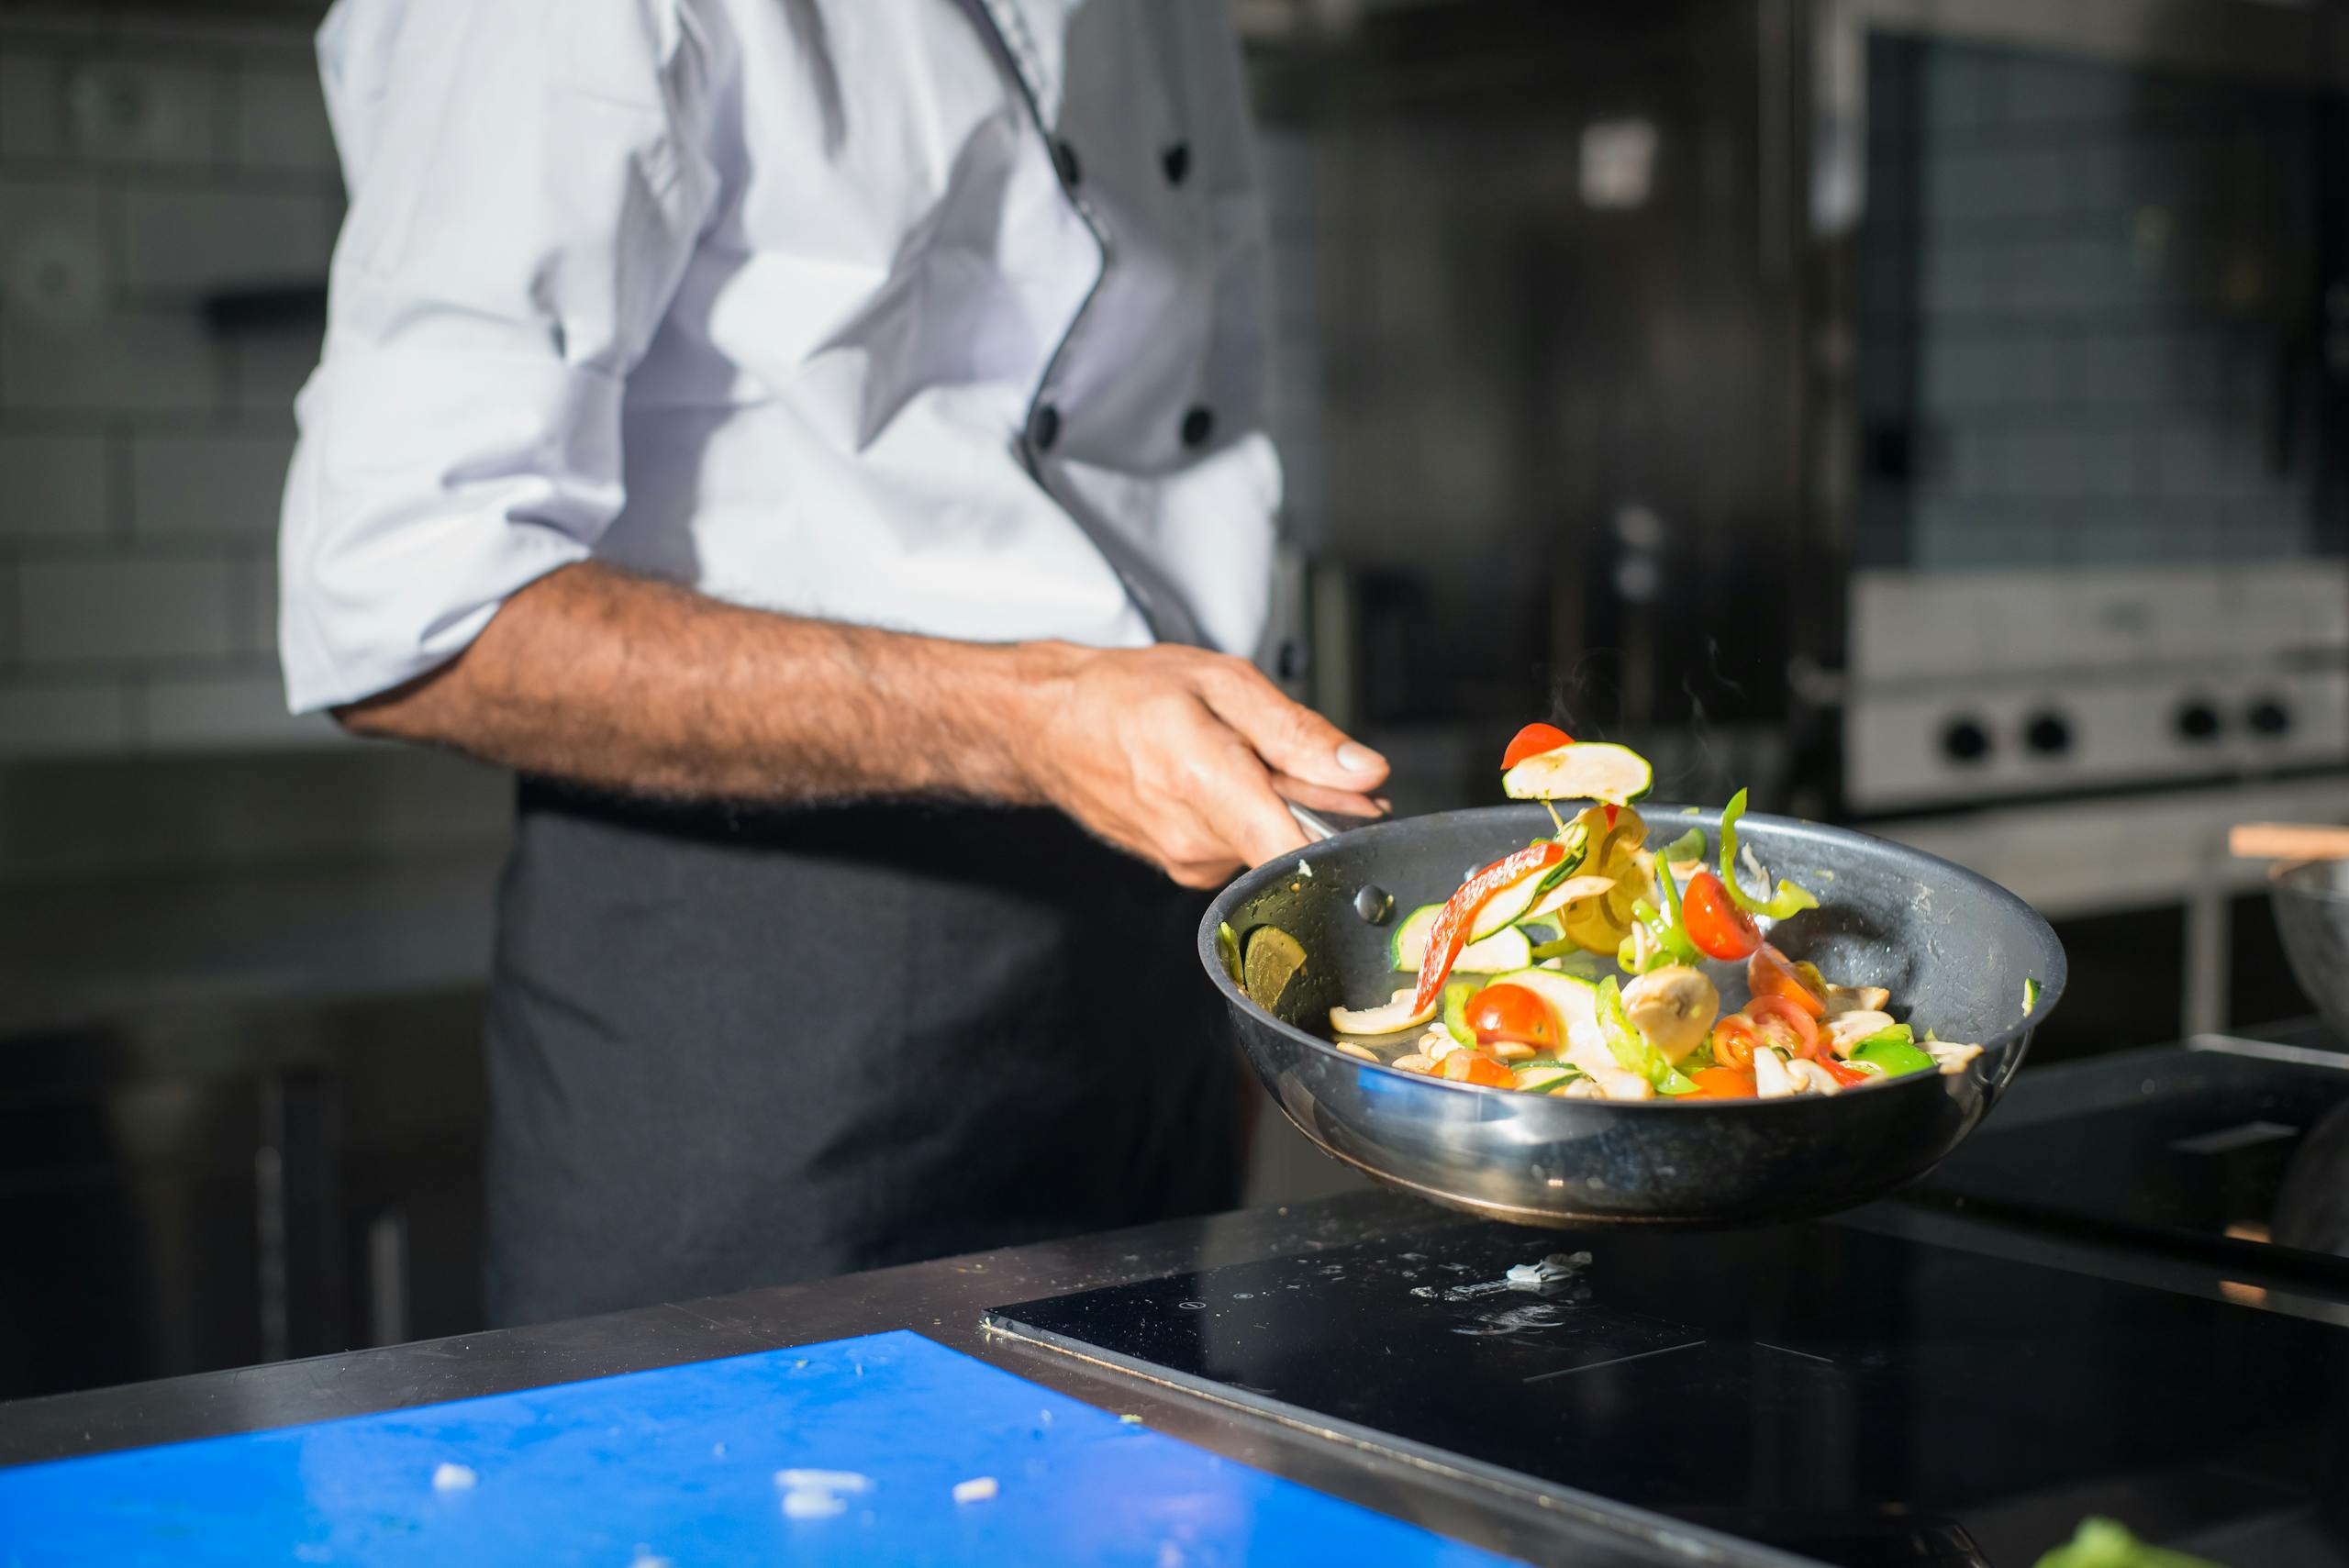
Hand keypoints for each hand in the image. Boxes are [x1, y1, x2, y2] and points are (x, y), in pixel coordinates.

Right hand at [1019, 642, 1389, 888]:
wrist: (1049, 723)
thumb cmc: (1124, 693)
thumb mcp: (1222, 682)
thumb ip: (1299, 733)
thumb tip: (1363, 771)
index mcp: (1210, 784)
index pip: (1297, 854)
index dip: (1346, 839)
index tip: (1365, 814)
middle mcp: (1198, 840)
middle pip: (1295, 839)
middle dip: (1314, 801)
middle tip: (1294, 754)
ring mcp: (1187, 862)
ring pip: (1270, 842)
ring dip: (1278, 804)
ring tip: (1239, 756)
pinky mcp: (1183, 868)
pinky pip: (1243, 847)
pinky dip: (1249, 814)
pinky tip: (1222, 778)